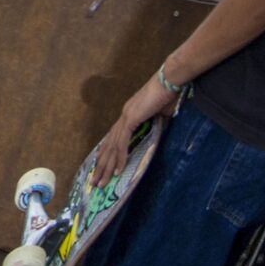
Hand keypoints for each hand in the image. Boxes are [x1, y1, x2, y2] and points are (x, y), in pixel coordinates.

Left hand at [94, 68, 178, 184]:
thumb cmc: (168, 96)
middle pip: (108, 146)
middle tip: (95, 183)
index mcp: (128, 116)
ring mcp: (125, 117)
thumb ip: (158, 126)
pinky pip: (123, 142)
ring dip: (107, 166)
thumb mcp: (162, 116)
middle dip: (101, 166)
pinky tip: (117, 170)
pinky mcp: (131, 118)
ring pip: (112, 147)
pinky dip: (120, 156)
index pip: (113, 140)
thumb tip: (161, 134)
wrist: (170, 81)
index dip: (107, 155)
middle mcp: (123, 117)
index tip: (101, 170)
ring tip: (102, 182)